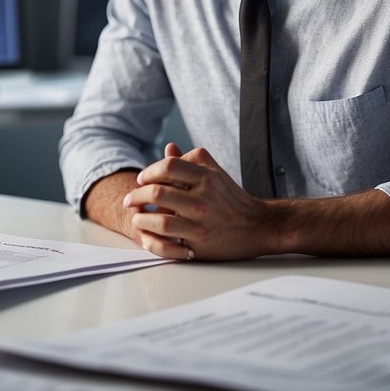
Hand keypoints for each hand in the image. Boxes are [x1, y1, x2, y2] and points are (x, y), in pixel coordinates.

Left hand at [123, 142, 274, 260]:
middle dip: (137, 195)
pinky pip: (167, 241)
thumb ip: (192, 160)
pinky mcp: (200, 242)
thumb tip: (169, 148)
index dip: (149, 171)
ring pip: (159, 219)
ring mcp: (201, 221)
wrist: (259, 226)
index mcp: (206, 177)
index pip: (168, 166)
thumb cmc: (233, 199)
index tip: (142, 179)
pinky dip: (151, 237)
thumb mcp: (216, 173)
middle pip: (158, 191)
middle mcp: (204, 198)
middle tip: (130, 200)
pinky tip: (148, 234)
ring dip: (141, 218)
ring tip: (136, 217)